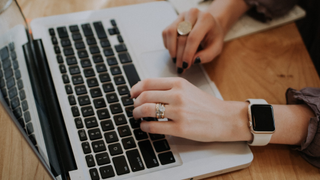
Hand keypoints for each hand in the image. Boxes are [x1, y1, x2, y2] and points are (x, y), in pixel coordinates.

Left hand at [130, 78, 250, 141]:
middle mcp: (177, 95)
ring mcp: (179, 112)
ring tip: (137, 117)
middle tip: (134, 108)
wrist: (225, 118)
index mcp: (178, 83)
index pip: (148, 82)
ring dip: (137, 114)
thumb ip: (169, 88)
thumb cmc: (207, 105)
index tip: (132, 94)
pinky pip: (154, 126)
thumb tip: (147, 92)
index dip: (135, 88)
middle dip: (135, 103)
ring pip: (147, 110)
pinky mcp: (181, 128)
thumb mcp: (188, 89)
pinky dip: (145, 127)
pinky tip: (145, 127)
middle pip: (144, 96)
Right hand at [162, 8, 223, 73]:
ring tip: (175, 60)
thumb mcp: (216, 47)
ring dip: (172, 50)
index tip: (186, 65)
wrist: (210, 25)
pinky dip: (168, 44)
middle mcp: (192, 14)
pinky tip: (174, 51)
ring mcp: (182, 16)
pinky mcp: (174, 20)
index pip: (193, 37)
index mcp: (205, 19)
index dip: (187, 53)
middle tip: (180, 67)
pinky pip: (166, 33)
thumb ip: (207, 55)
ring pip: (171, 33)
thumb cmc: (213, 36)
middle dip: (180, 55)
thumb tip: (194, 60)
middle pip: (181, 37)